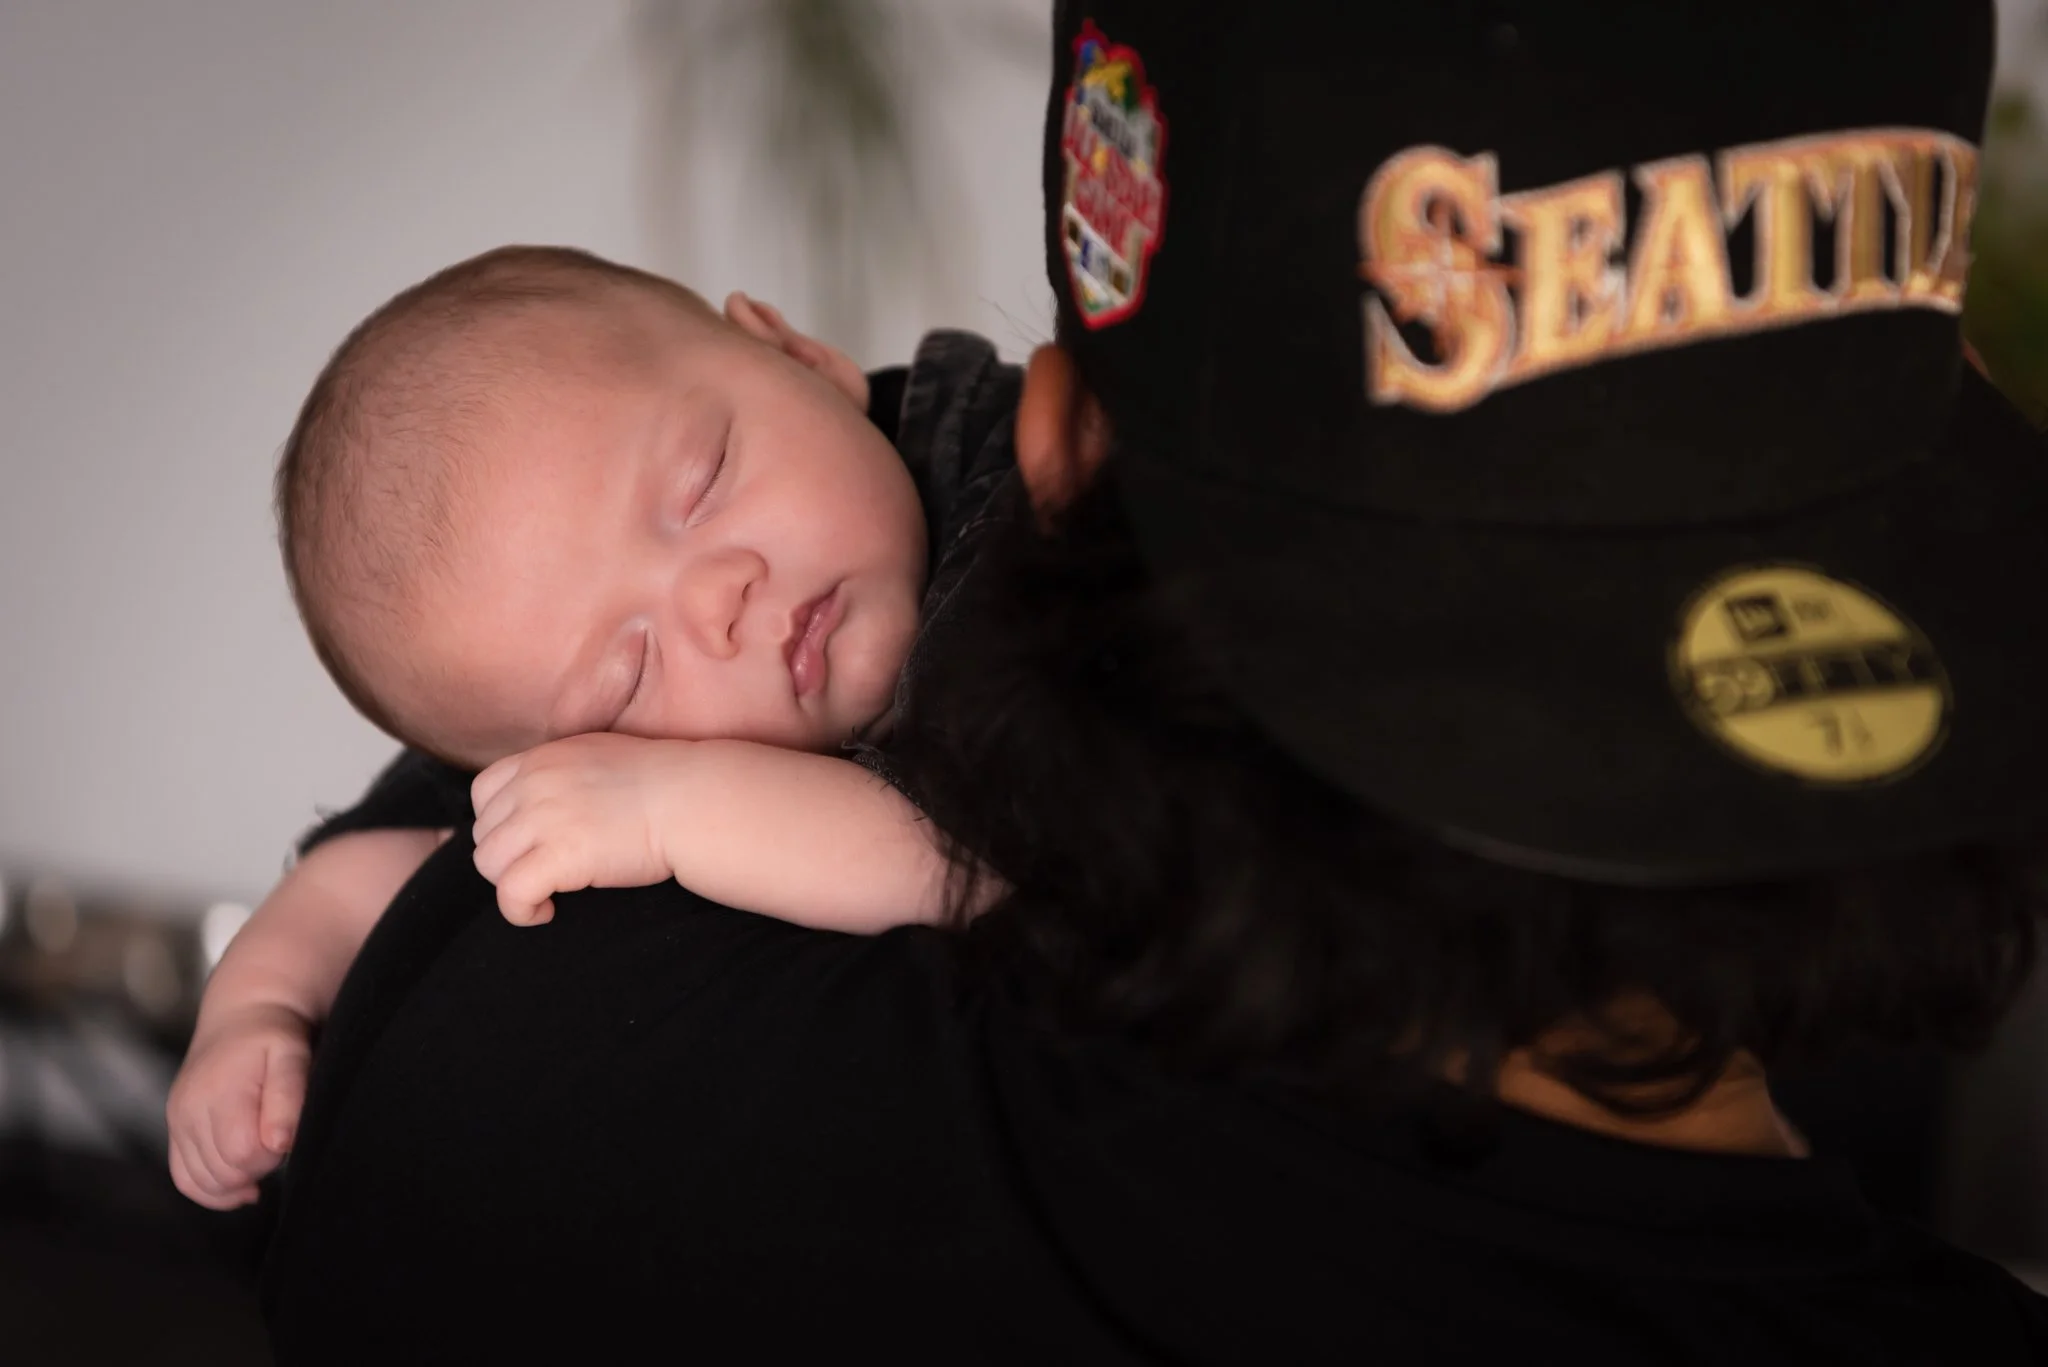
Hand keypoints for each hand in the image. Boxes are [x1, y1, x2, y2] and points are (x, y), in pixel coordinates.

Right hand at [166, 1002, 311, 1209]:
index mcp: (220, 1092)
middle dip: (256, 1169)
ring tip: (261, 1156)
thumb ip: (289, 1097)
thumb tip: (280, 1143)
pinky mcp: (175, 1128)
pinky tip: (241, 1183)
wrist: (244, 1014)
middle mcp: (189, 1110)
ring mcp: (177, 1121)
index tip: (285, 1137)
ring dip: (235, 1181)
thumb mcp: (293, 1055)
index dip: (271, 1156)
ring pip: (199, 1182)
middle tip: (275, 1142)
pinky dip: (211, 1189)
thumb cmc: (275, 1035)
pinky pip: (184, 1178)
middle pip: (222, 1173)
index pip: (243, 1156)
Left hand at [471, 733, 696, 925]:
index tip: (528, 843)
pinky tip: (547, 912)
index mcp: (542, 759)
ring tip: (546, 893)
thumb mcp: (598, 757)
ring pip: (489, 865)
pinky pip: (510, 894)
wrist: (692, 800)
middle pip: (484, 833)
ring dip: (513, 884)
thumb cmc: (663, 785)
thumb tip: (544, 806)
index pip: (483, 793)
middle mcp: (534, 783)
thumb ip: (562, 774)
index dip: (499, 825)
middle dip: (509, 858)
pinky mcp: (559, 856)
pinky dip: (521, 911)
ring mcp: (543, 818)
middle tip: (545, 872)